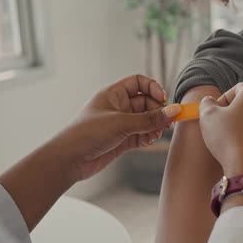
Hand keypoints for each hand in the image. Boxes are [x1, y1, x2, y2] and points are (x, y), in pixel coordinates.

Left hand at [58, 75, 181, 180]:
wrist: (69, 159)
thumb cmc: (87, 133)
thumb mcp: (122, 123)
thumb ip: (150, 119)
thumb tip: (174, 111)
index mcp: (113, 94)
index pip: (139, 82)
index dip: (153, 88)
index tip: (163, 99)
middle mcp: (118, 107)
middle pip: (147, 102)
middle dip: (158, 111)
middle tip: (166, 122)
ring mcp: (121, 124)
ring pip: (146, 120)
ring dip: (155, 126)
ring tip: (156, 133)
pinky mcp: (122, 140)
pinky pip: (142, 135)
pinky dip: (148, 137)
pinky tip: (148, 141)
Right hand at [198, 82, 242, 182]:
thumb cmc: (228, 139)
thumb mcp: (208, 116)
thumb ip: (207, 103)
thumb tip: (210, 102)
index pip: (237, 88)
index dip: (223, 99)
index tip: (216, 113)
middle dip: (234, 113)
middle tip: (221, 127)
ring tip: (231, 141)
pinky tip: (241, 151)